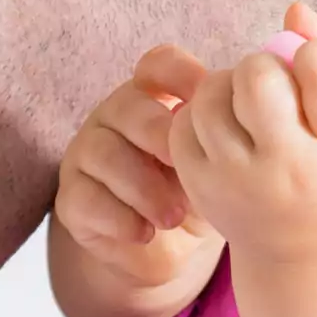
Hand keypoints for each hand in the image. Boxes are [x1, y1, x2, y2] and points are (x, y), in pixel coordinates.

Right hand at [53, 45, 216, 289]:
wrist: (162, 250)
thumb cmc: (192, 194)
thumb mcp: (214, 166)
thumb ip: (222, 140)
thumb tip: (244, 124)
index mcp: (154, 98)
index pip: (158, 66)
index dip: (178, 74)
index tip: (204, 97)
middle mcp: (115, 118)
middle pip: (127, 106)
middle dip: (159, 136)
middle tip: (187, 168)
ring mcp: (87, 156)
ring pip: (103, 153)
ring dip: (142, 186)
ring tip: (172, 216)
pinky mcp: (72, 199)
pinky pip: (85, 199)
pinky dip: (118, 218)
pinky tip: (144, 232)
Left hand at [169, 2, 316, 265]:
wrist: (311, 258)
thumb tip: (292, 8)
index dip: (315, 54)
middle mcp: (287, 171)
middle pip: (257, 76)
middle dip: (266, 67)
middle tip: (280, 88)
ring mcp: (236, 183)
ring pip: (213, 93)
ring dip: (230, 84)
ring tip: (251, 105)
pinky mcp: (200, 189)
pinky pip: (185, 121)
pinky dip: (203, 110)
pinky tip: (228, 125)